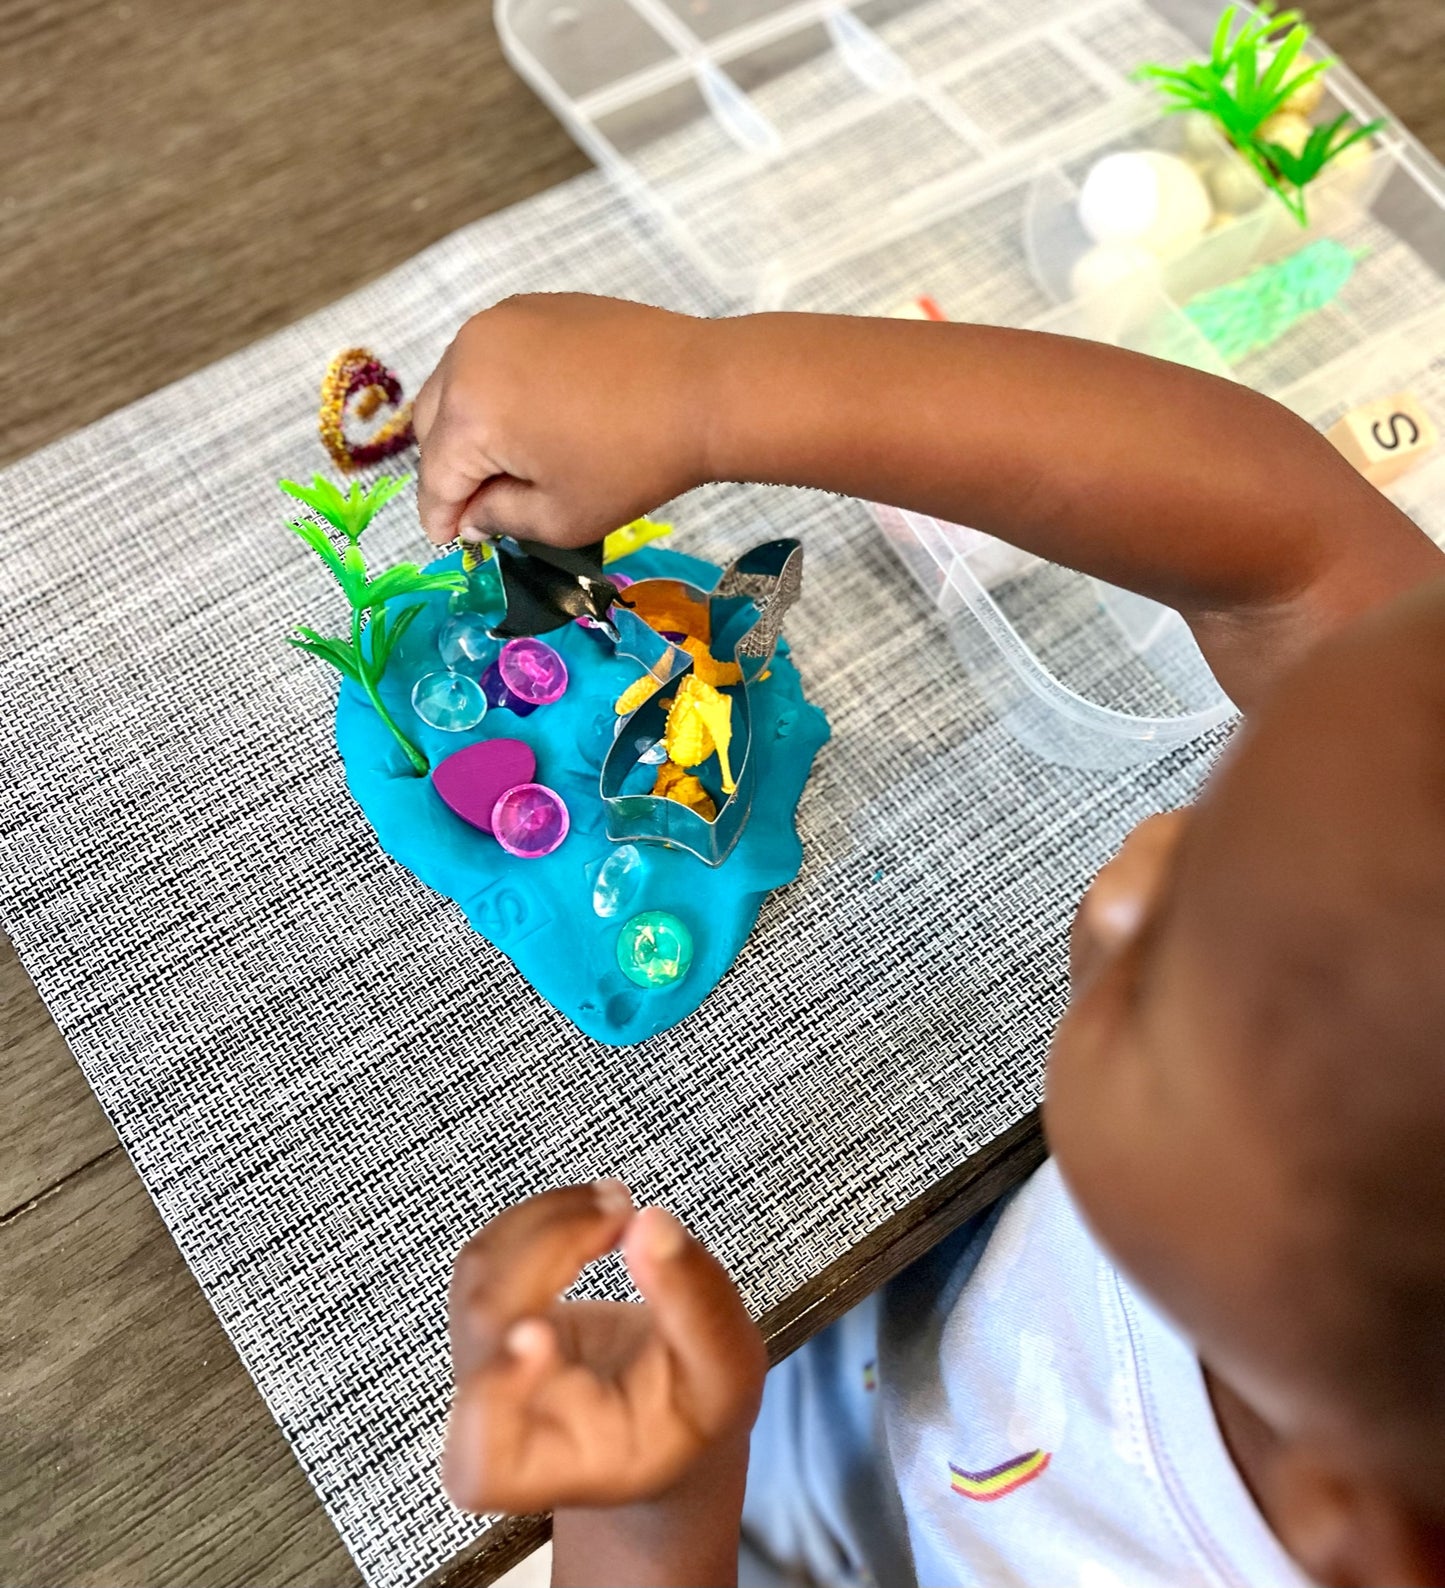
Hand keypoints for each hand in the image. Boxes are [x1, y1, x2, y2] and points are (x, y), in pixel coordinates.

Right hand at [414, 294, 716, 549]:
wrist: (701, 388)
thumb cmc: (634, 463)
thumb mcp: (561, 517)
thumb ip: (501, 519)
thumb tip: (470, 516)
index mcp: (469, 411)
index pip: (436, 476)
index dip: (440, 516)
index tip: (449, 541)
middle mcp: (469, 355)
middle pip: (433, 424)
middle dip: (449, 469)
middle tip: (481, 506)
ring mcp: (500, 322)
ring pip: (457, 385)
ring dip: (468, 426)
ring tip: (508, 463)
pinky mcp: (532, 307)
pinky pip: (491, 356)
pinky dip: (497, 390)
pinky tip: (533, 418)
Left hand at [442, 1181, 767, 1514]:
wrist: (667, 1414)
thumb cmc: (690, 1412)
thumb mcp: (724, 1372)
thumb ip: (698, 1305)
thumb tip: (651, 1228)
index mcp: (562, 1463)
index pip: (486, 1459)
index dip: (497, 1395)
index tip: (539, 1332)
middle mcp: (508, 1420)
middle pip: (488, 1323)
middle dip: (552, 1246)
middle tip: (620, 1215)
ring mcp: (490, 1367)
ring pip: (481, 1275)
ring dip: (547, 1220)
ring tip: (616, 1205)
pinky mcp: (492, 1321)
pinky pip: (488, 1255)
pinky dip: (540, 1218)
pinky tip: (592, 1213)